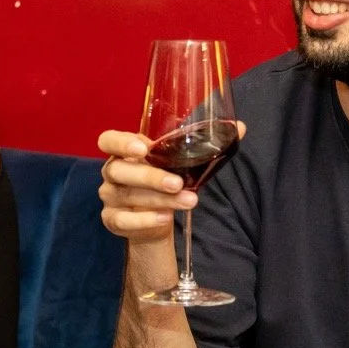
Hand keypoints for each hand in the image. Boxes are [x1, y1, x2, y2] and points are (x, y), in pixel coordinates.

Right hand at [97, 125, 245, 244]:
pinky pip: (123, 220)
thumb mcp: (182, 162)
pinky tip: (165, 218)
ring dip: (159, 199)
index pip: (108, 140)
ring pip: (128, 196)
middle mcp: (113, 172)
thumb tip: (240, 127)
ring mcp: (110, 197)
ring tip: (188, 201)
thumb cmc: (166, 182)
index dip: (120, 143)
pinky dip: (144, 220)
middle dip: (150, 176)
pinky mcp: (112, 219)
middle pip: (120, 170)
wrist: (155, 220)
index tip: (141, 148)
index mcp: (125, 152)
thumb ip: (205, 145)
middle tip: (177, 182)